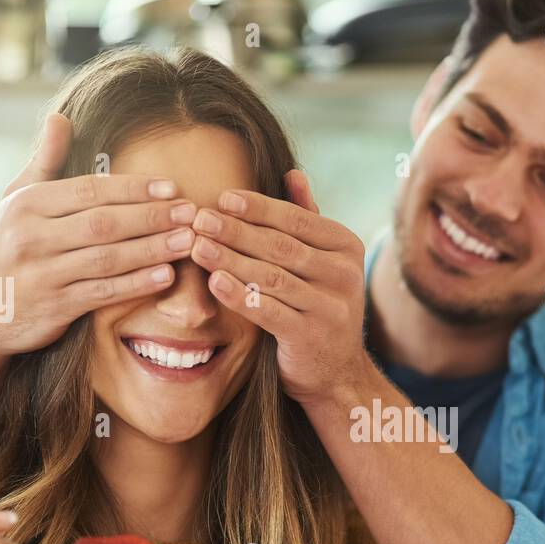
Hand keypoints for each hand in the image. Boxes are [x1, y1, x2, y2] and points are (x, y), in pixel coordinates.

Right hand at [0, 112, 200, 356]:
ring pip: (108, 258)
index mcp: (28, 204)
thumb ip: (44, 162)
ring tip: (186, 241)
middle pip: (104, 223)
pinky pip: (103, 292)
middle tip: (191, 213)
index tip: (172, 188)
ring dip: (152, 250)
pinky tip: (165, 276)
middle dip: (152, 217)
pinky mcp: (55, 306)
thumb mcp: (17, 200)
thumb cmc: (11, 246)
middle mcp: (32, 236)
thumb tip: (60, 117)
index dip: (134, 189)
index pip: (90, 190)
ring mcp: (44, 273)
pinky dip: (136, 284)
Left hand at [188, 170, 371, 405]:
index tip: (221, 198)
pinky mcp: (311, 337)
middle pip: (281, 246)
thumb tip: (292, 172)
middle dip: (236, 231)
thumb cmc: (319, 306)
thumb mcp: (323, 261)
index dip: (258, 207)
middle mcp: (345, 275)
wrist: (336, 371)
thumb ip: (308, 220)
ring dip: (231, 260)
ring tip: (198, 246)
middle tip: (199, 219)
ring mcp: (330, 308)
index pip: (297, 219)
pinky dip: (240, 295)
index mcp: (346, 247)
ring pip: (272, 277)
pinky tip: (214, 282)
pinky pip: (269, 311)